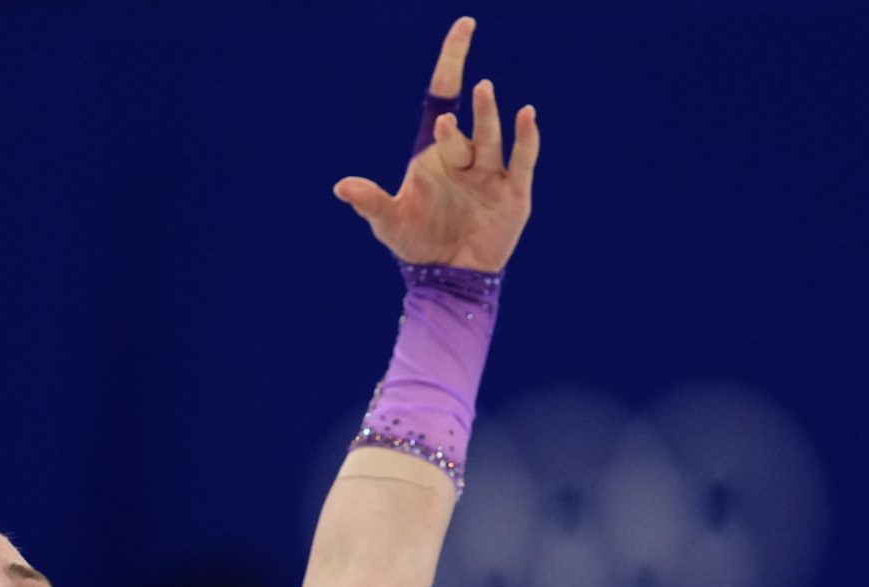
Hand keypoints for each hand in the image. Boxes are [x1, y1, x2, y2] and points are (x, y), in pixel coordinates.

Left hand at [333, 17, 538, 273]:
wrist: (448, 277)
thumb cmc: (417, 245)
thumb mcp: (390, 224)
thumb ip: (370, 202)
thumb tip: (341, 187)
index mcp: (435, 153)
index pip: (444, 96)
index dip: (452, 60)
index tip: (465, 26)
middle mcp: (465, 156)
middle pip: (465, 128)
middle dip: (459, 120)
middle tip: (454, 110)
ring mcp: (490, 172)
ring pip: (490, 138)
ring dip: (487, 116)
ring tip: (484, 90)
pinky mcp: (513, 192)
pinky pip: (521, 159)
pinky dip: (525, 138)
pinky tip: (526, 115)